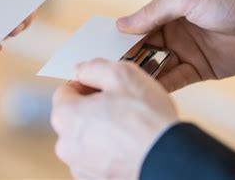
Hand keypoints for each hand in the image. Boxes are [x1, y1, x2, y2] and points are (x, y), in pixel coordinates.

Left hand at [51, 58, 177, 179]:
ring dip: (102, 130)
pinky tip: (130, 145)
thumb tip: (82, 70)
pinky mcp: (97, 179)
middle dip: (93, 107)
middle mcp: (66, 145)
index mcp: (65, 116)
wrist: (169, 159)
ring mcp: (80, 166)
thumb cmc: (146, 120)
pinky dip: (110, 151)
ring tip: (129, 126)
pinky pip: (98, 158)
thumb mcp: (121, 74)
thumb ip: (94, 67)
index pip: (65, 91)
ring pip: (87, 139)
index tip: (105, 87)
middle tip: (120, 104)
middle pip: (75, 116)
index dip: (87, 84)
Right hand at [117, 0, 234, 91]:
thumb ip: (153, 11)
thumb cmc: (228, 1)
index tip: (100, 49)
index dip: (120, 37)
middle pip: (143, 48)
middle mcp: (173, 33)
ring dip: (141, 73)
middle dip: (126, 58)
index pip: (138, 26)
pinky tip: (146, 90)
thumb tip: (121, 24)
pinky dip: (160, 84)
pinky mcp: (197, 70)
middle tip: (107, 71)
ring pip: (155, 65)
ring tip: (122, 83)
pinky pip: (174, 79)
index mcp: (167, 12)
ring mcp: (184, 52)